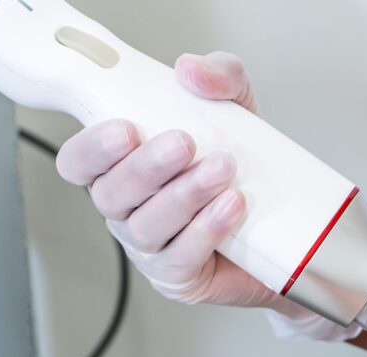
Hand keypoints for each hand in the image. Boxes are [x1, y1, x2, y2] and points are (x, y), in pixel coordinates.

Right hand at [55, 52, 310, 318]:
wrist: (287, 228)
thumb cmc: (245, 167)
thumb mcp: (237, 111)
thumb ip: (219, 78)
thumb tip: (191, 69)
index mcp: (124, 169)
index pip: (79, 163)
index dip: (91, 149)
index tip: (125, 129)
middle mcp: (128, 210)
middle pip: (111, 193)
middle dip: (147, 166)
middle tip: (184, 143)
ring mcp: (151, 248)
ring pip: (147, 225)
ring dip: (184, 195)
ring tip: (223, 170)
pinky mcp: (180, 276)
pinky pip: (182, 256)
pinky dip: (206, 229)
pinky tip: (232, 206)